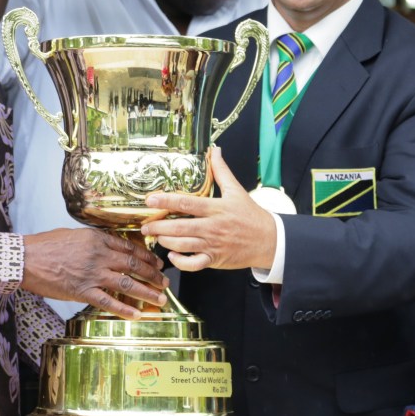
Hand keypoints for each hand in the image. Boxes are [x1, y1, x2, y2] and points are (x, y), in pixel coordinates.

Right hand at [21, 227, 167, 318]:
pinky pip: (108, 302)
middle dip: (153, 274)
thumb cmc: (47, 245)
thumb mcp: (75, 235)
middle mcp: (99, 256)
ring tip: (160, 299)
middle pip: (133, 265)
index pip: (130, 248)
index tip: (157, 263)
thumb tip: (110, 247)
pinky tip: (137, 315)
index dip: (147, 257)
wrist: (27, 259)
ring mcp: (92, 275)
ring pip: (127, 284)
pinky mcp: (82, 291)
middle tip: (164, 282)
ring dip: (146, 292)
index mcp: (98, 240)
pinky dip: (124, 309)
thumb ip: (95, 241)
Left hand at [140, 147, 276, 271]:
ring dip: (166, 241)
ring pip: (183, 245)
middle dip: (158, 226)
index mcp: (216, 208)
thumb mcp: (237, 191)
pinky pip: (193, 265)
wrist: (269, 240)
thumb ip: (221, 171)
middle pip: (179, 227)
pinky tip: (172, 255)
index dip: (166, 201)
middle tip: (145, 225)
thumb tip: (215, 150)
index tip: (150, 199)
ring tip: (156, 236)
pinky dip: (180, 262)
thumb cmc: (251, 216)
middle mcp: (212, 227)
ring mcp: (213, 245)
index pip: (186, 203)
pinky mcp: (215, 260)